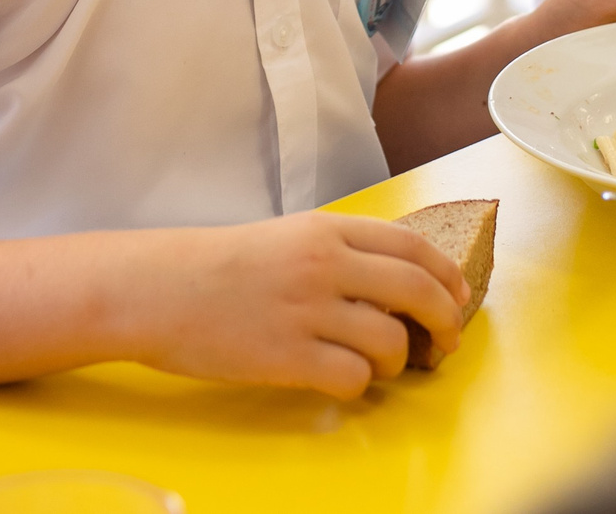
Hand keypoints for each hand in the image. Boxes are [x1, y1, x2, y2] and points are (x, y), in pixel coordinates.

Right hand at [118, 213, 469, 398]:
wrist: (156, 289)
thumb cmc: (216, 266)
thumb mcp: (285, 237)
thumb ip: (339, 251)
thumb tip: (398, 283)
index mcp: (326, 230)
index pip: (412, 246)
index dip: (447, 275)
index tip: (459, 297)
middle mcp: (324, 265)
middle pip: (417, 291)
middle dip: (445, 321)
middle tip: (446, 344)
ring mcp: (307, 311)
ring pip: (390, 342)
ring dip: (396, 361)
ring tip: (376, 364)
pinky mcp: (288, 357)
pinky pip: (353, 379)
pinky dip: (358, 386)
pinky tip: (339, 378)